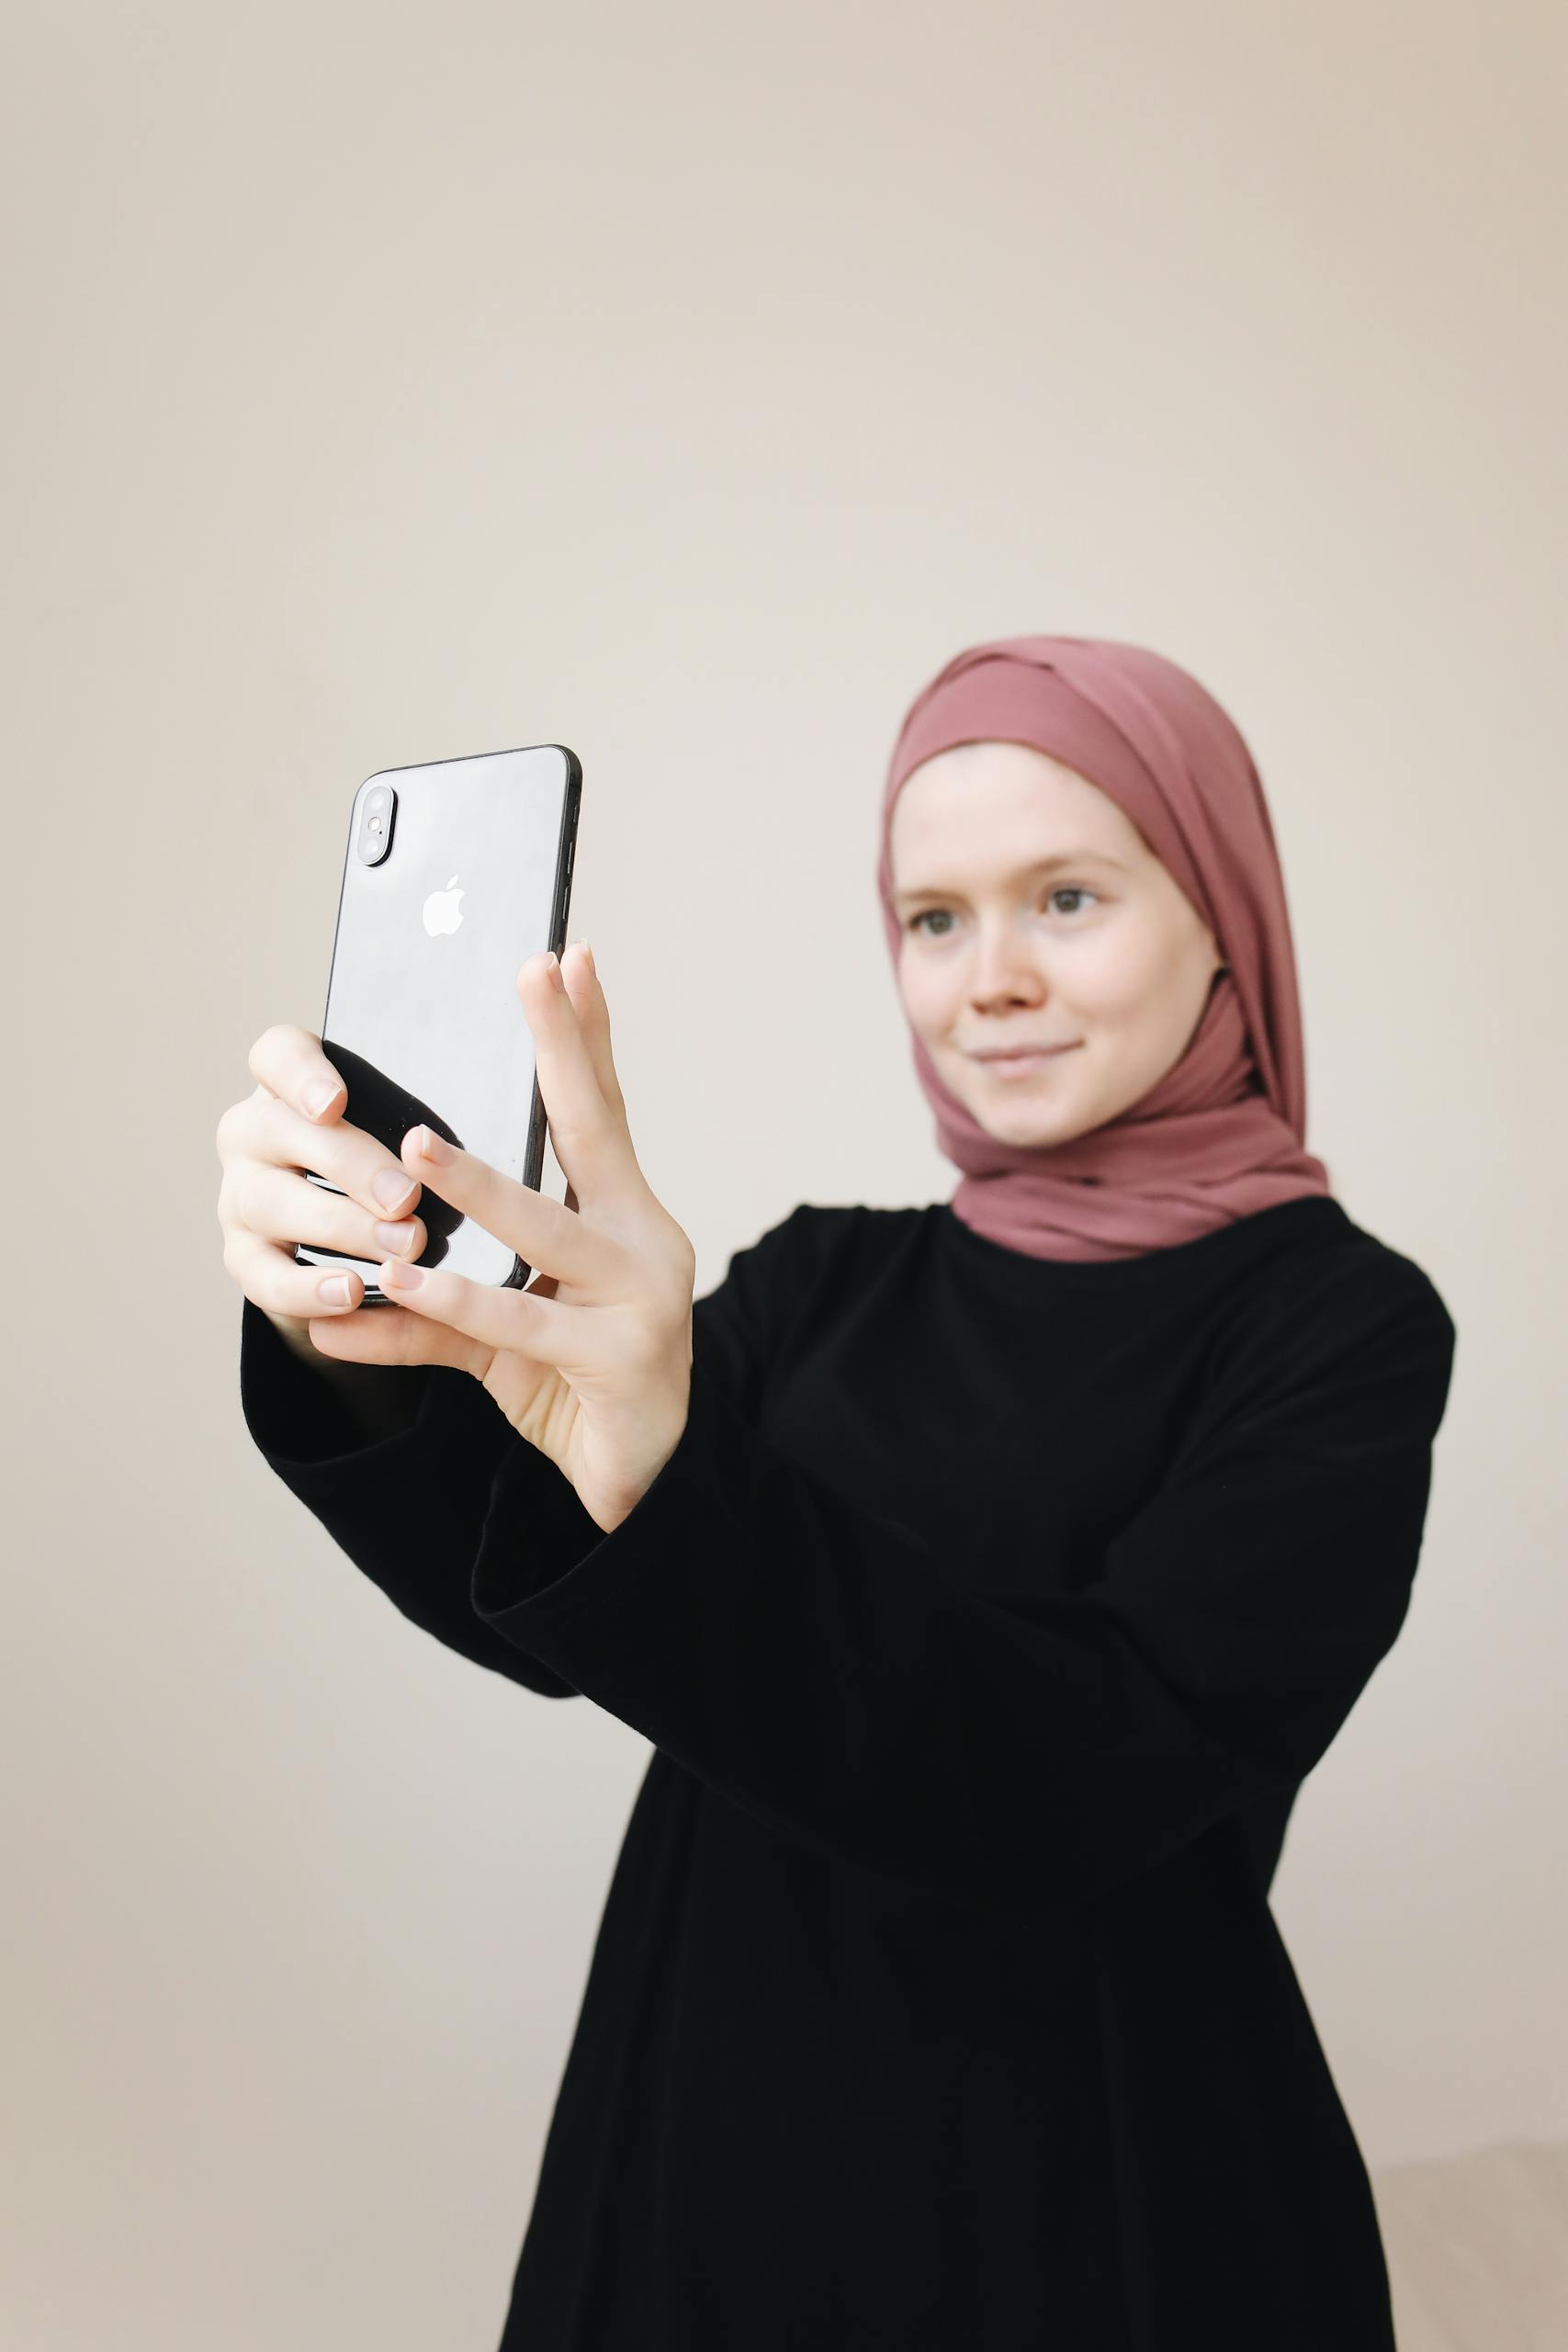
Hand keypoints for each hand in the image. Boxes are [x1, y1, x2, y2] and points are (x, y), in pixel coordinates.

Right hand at [217, 1019, 433, 1365]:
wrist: (355, 1248)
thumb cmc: (396, 1167)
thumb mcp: (413, 1126)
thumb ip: (437, 1108)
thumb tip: (519, 1084)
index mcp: (293, 1085)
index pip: (277, 1056)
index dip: (301, 1075)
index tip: (336, 1102)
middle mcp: (254, 1133)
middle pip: (282, 1132)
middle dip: (350, 1165)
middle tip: (407, 1197)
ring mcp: (240, 1196)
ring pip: (273, 1203)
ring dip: (343, 1228)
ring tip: (403, 1247)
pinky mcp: (245, 1259)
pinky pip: (265, 1277)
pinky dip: (308, 1289)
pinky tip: (352, 1293)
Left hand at [272, 942, 696, 1534]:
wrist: (638, 1482)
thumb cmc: (574, 1388)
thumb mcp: (495, 1337)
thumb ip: (422, 1312)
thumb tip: (335, 1297)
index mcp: (625, 1216)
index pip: (601, 1109)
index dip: (584, 1035)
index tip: (568, 959)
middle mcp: (645, 1241)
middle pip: (596, 1130)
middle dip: (562, 1047)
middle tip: (536, 971)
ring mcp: (641, 1298)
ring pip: (546, 1230)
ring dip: (477, 1186)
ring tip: (415, 1146)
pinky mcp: (618, 1358)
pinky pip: (519, 1323)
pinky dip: (451, 1302)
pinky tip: (400, 1282)